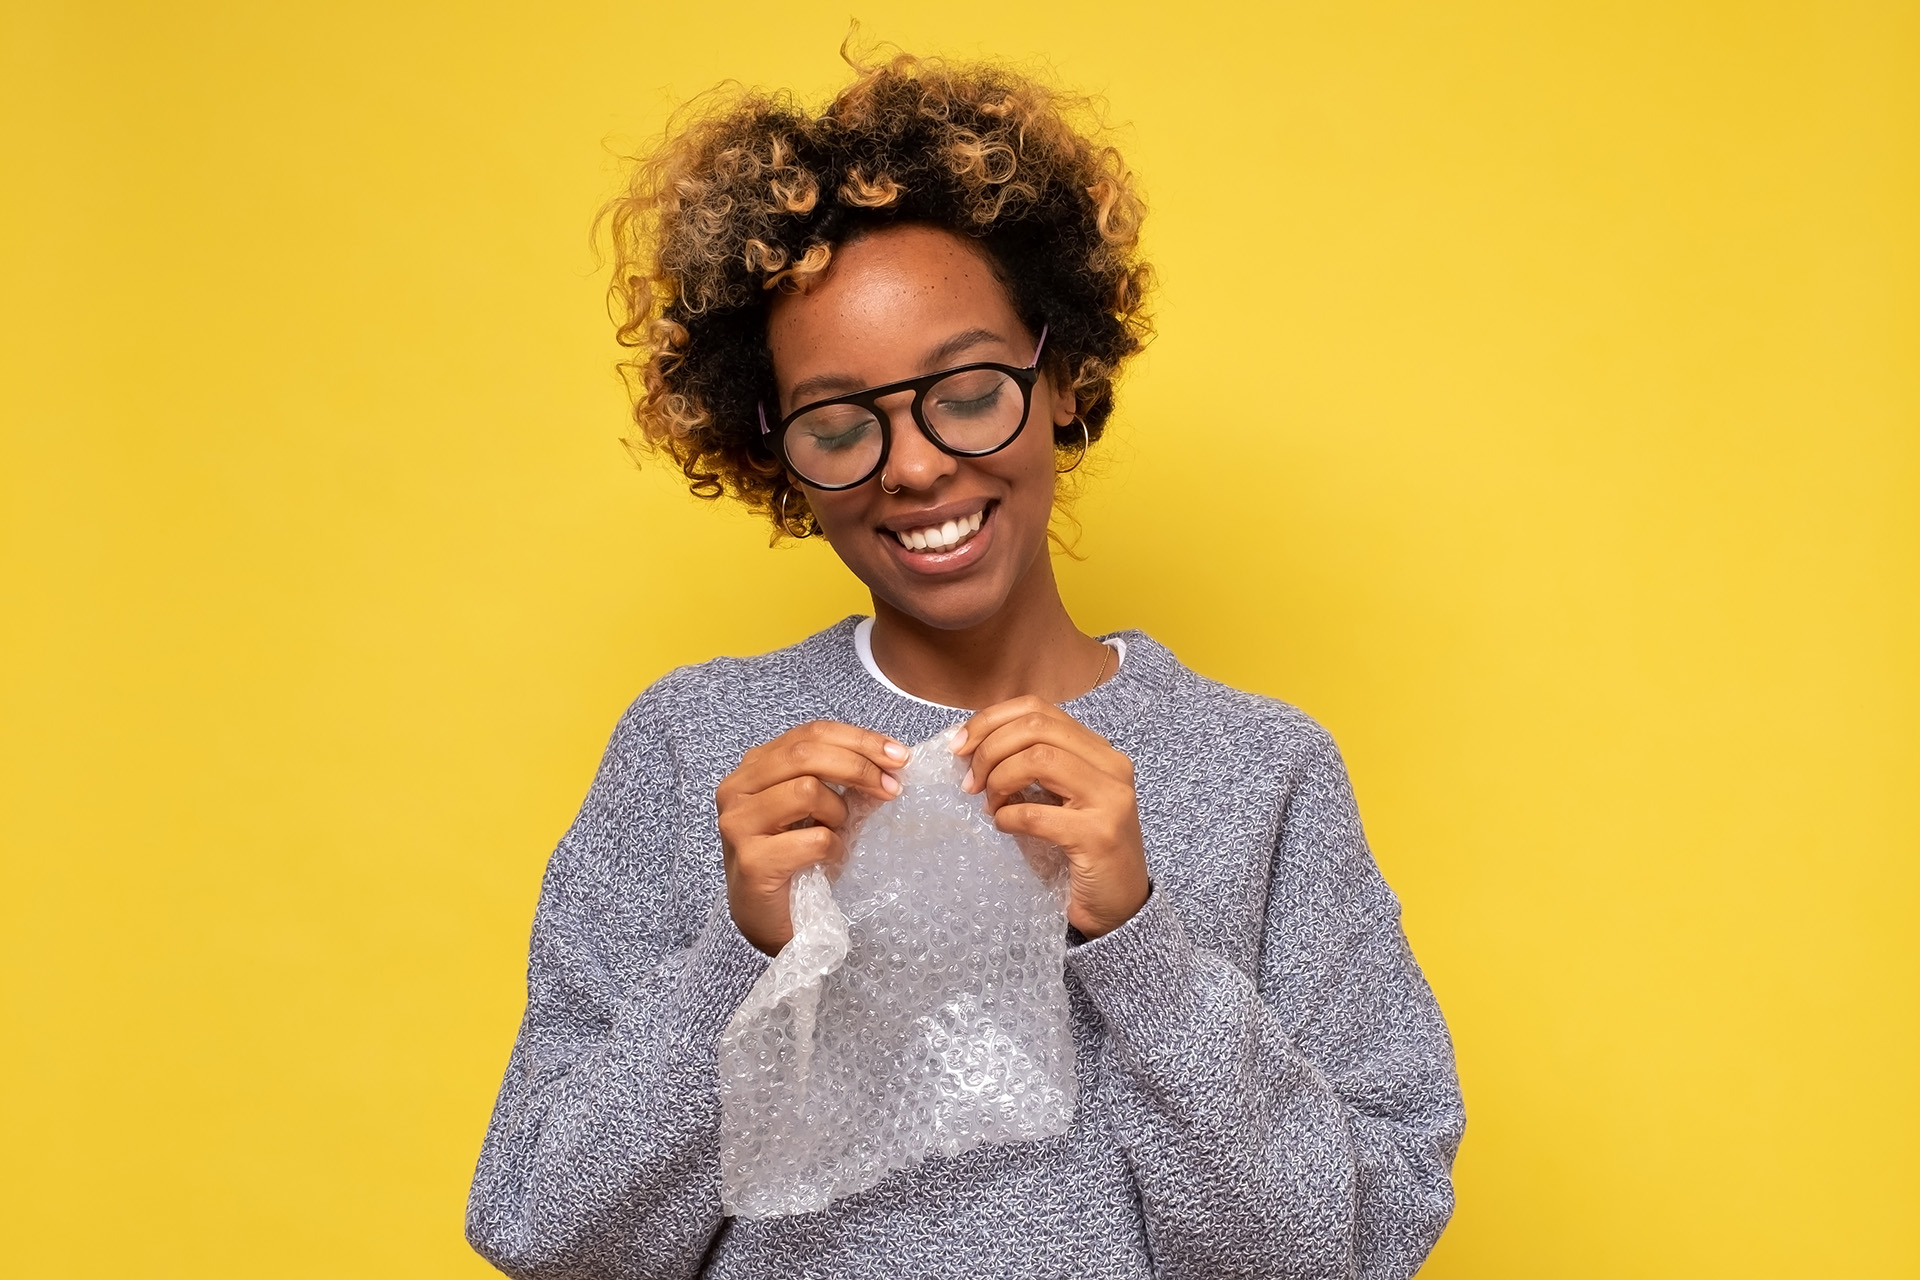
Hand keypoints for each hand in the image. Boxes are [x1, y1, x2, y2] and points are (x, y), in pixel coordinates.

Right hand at [716, 721, 907, 954]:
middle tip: (892, 788)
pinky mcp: (752, 860)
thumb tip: (893, 759)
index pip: (811, 733)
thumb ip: (844, 780)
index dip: (859, 739)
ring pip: (807, 790)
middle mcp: (737, 788)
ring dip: (838, 813)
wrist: (773, 922)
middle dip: (860, 767)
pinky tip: (828, 859)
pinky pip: (813, 839)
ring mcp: (738, 823)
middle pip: (806, 753)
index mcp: (755, 767)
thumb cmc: (798, 860)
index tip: (899, 755)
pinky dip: (833, 848)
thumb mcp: (822, 809)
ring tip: (837, 833)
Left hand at [954, 697, 1149, 938]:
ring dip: (999, 780)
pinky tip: (1003, 827)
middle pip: (1035, 728)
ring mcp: (1109, 799)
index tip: (960, 745)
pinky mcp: (1098, 836)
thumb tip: (972, 745)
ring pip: (1038, 759)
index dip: (991, 720)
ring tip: (988, 804)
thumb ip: (1032, 767)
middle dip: (989, 749)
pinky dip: (1008, 817)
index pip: (1037, 708)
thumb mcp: (1061, 798)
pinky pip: (1037, 814)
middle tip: (969, 781)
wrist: (1119, 905)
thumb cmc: (1082, 850)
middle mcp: (1111, 766)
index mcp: (1098, 750)